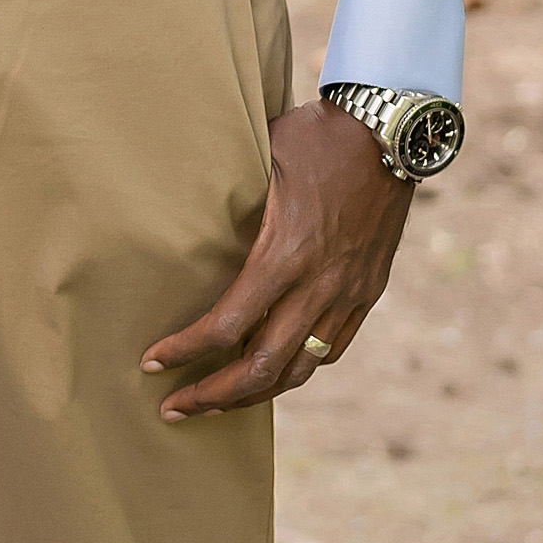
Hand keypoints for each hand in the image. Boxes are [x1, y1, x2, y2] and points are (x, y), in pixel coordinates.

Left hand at [141, 97, 413, 420]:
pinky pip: (331, 350)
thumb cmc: (317, 136)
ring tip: (216, 404)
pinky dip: (298, 369)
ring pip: (299, 370)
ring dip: (254, 394)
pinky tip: (273, 372)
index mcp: (284, 254)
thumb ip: (226, 190)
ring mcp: (348, 295)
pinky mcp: (368, 294)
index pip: (227, 326)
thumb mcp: (261, 154)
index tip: (151, 362)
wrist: (392, 133)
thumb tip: (175, 196)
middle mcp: (318, 286)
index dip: (185, 351)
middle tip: (173, 408)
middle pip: (261, 367)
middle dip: (213, 396)